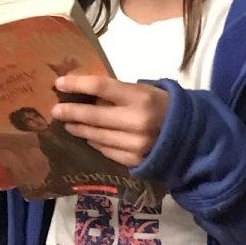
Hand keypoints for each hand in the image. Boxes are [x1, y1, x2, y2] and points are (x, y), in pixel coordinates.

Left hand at [51, 75, 168, 165]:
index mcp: (140, 98)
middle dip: (70, 112)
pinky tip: (89, 136)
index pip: (101, 87)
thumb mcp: (145, 91)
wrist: (190, 135)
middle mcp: (137, 121)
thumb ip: (118, 92)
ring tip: (69, 123)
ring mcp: (135, 144)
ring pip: (96, 136)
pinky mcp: (134, 160)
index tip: (59, 83)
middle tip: (56, 110)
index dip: (77, 84)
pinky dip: (94, 142)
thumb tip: (84, 93)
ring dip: (79, 129)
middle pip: (93, 115)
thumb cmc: (163, 106)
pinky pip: (106, 150)